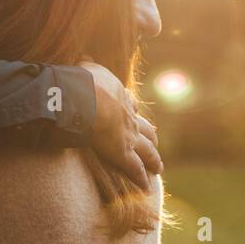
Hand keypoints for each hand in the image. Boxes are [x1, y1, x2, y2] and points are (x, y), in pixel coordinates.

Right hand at [82, 61, 161, 191]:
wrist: (86, 97)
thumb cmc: (84, 81)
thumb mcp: (88, 67)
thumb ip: (88, 63)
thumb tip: (85, 56)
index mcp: (120, 97)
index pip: (130, 106)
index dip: (133, 112)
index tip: (136, 114)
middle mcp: (129, 117)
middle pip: (145, 129)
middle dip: (151, 137)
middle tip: (156, 142)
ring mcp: (128, 135)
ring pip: (147, 150)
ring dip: (154, 159)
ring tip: (160, 167)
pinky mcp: (123, 152)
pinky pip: (135, 168)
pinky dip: (141, 178)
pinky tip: (146, 187)